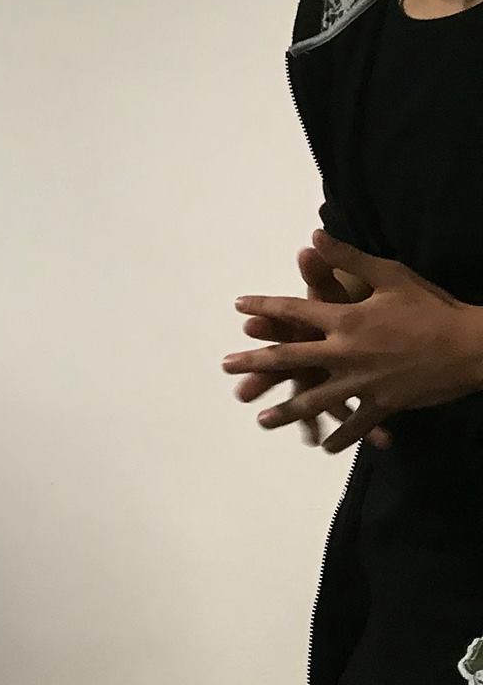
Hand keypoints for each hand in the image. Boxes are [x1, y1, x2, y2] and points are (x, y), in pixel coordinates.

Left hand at [225, 232, 482, 451]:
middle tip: (227, 367)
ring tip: (261, 420)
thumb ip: (347, 259)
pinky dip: (340, 437)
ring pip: (315, 400)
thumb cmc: (431, 307)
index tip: (238, 307)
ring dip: (287, 411)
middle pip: (289, 359)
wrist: (472, 346)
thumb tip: (313, 236)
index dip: (263, 307)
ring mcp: (363, 382)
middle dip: (255, 363)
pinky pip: (355, 424)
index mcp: (344, 319)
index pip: (292, 311)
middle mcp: (345, 352)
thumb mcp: (389, 275)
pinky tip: (324, 448)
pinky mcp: (384, 404)